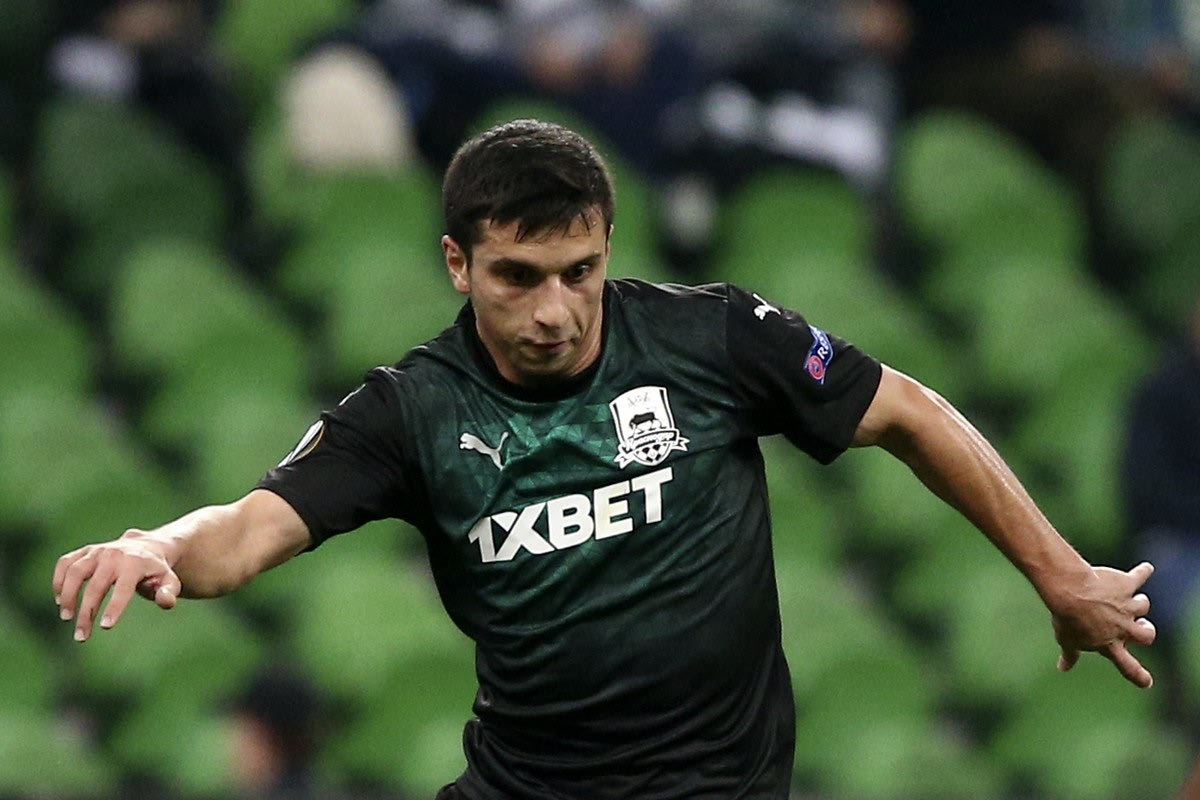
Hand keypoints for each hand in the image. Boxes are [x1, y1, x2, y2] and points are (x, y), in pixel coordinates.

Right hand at [53, 529, 181, 641]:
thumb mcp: (169, 581)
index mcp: (136, 563)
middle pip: (96, 586)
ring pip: (75, 572)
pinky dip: (58, 580)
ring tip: (66, 617)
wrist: (146, 547)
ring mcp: (97, 551)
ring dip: (67, 596)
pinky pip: (65, 563)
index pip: (123, 588)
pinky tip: (59, 599)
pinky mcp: (85, 551)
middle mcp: (114, 555)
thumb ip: (168, 592)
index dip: (115, 607)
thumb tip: (165, 602)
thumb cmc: (157, 571)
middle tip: (81, 636)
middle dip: (86, 613)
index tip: (105, 627)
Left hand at [1051, 562, 1156, 687]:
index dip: (1139, 676)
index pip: (1128, 667)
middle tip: (1141, 625)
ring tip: (1126, 596)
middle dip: (1147, 631)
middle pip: (1148, 635)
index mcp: (1110, 644)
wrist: (1070, 591)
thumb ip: (1070, 655)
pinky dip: (1143, 572)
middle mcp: (1123, 626)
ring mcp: (1127, 605)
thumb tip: (1063, 668)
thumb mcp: (1066, 639)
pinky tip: (1145, 569)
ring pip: (1143, 605)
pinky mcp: (1126, 584)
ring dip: (1137, 601)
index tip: (1147, 682)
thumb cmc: (1066, 617)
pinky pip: (1139, 576)